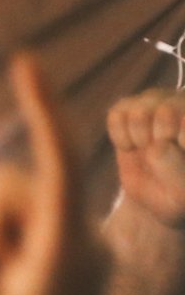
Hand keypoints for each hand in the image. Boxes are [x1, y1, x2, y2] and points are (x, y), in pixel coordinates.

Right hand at [0, 53, 109, 294]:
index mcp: (64, 248)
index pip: (54, 158)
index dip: (40, 106)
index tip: (25, 62)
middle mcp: (86, 240)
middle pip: (15, 185)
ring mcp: (85, 251)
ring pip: (19, 206)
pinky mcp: (78, 263)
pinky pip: (28, 228)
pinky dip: (4, 250)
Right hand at [109, 87, 184, 228]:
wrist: (155, 194)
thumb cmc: (177, 190)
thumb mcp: (183, 189)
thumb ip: (176, 167)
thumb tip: (158, 145)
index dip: (181, 142)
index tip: (184, 155)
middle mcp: (184, 103)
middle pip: (165, 111)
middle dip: (158, 141)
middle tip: (163, 154)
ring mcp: (158, 100)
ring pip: (139, 112)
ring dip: (139, 139)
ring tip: (146, 149)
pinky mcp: (129, 106)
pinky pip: (117, 114)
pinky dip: (120, 136)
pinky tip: (131, 145)